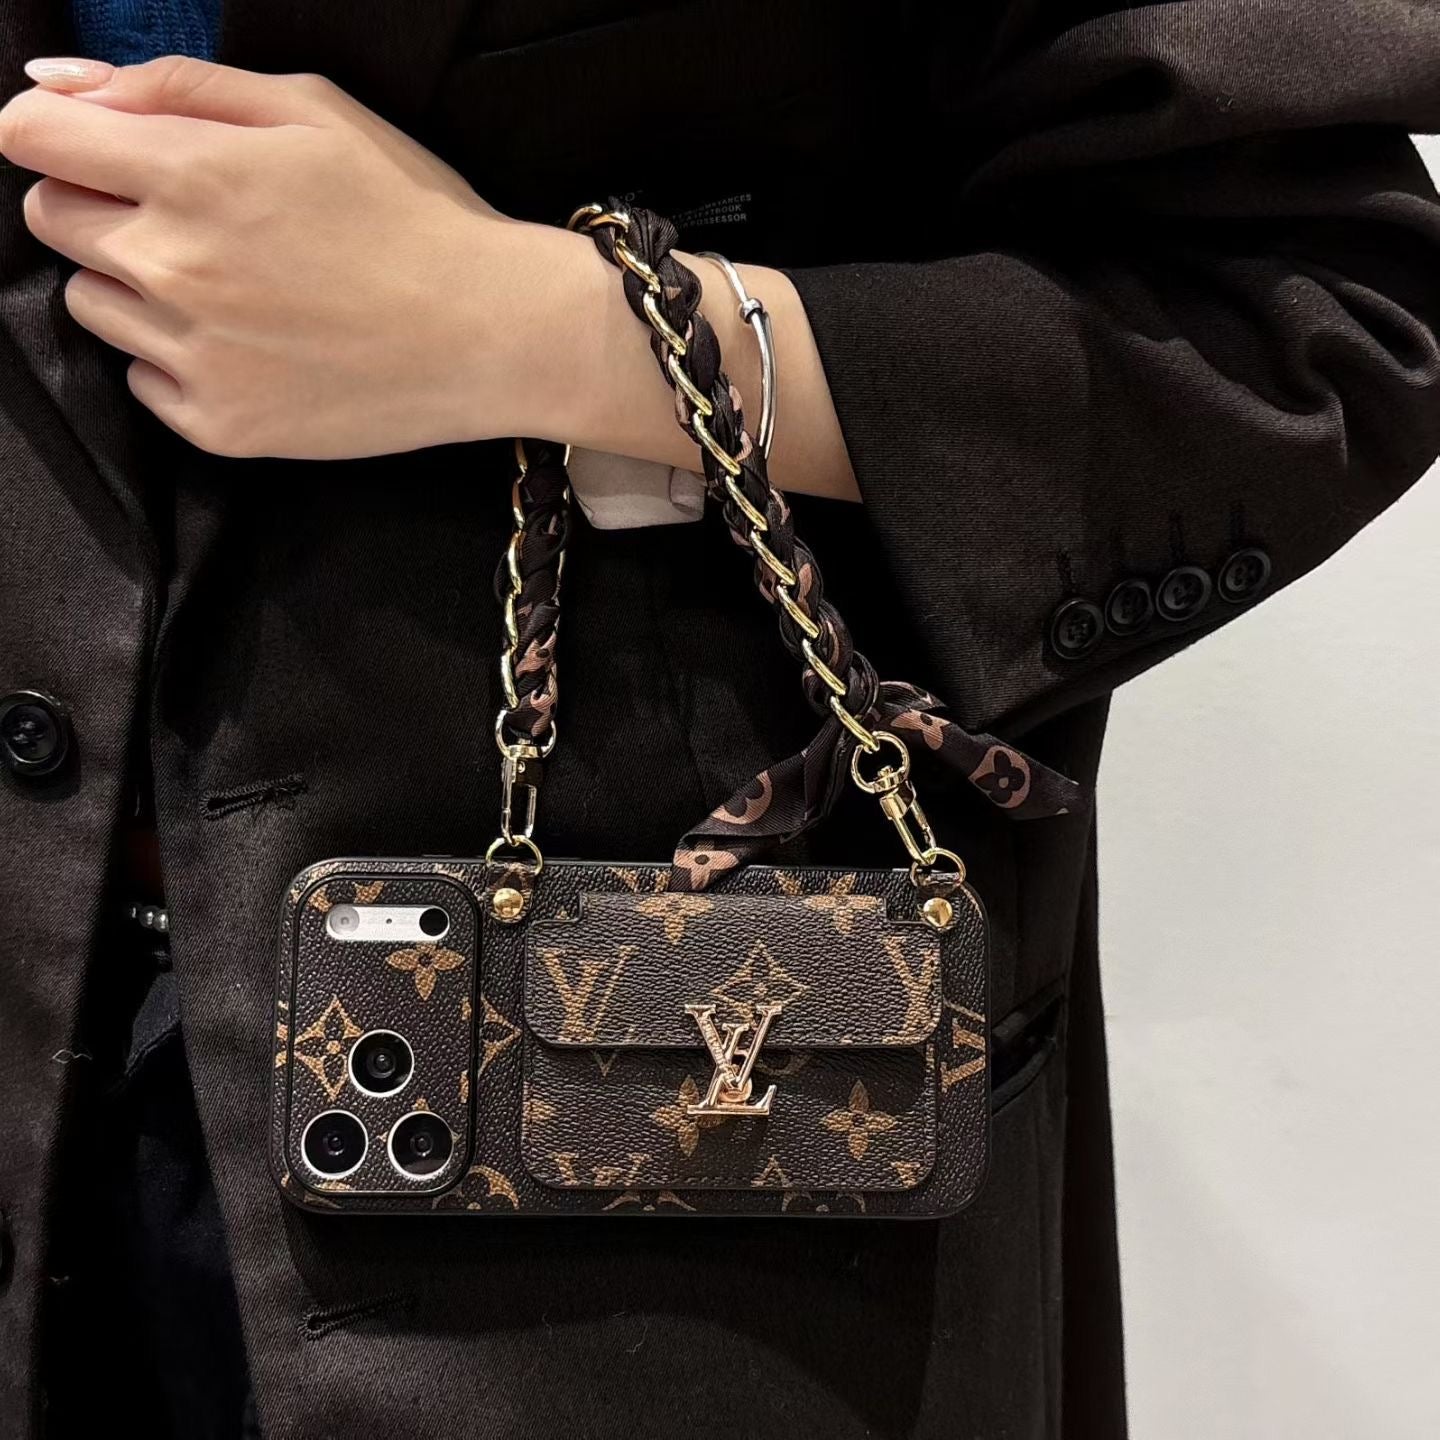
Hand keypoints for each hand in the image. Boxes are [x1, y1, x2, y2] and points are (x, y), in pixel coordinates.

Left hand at [0, 55, 544, 458]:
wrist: (496, 335)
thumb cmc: (416, 215)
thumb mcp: (313, 109)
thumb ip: (175, 86)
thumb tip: (57, 87)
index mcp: (192, 173)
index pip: (28, 139)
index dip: (52, 134)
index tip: (93, 149)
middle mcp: (175, 267)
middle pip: (51, 220)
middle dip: (98, 204)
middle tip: (190, 219)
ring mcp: (194, 356)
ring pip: (89, 303)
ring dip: (134, 284)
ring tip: (230, 288)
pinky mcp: (220, 423)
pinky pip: (143, 379)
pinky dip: (177, 358)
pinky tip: (251, 344)